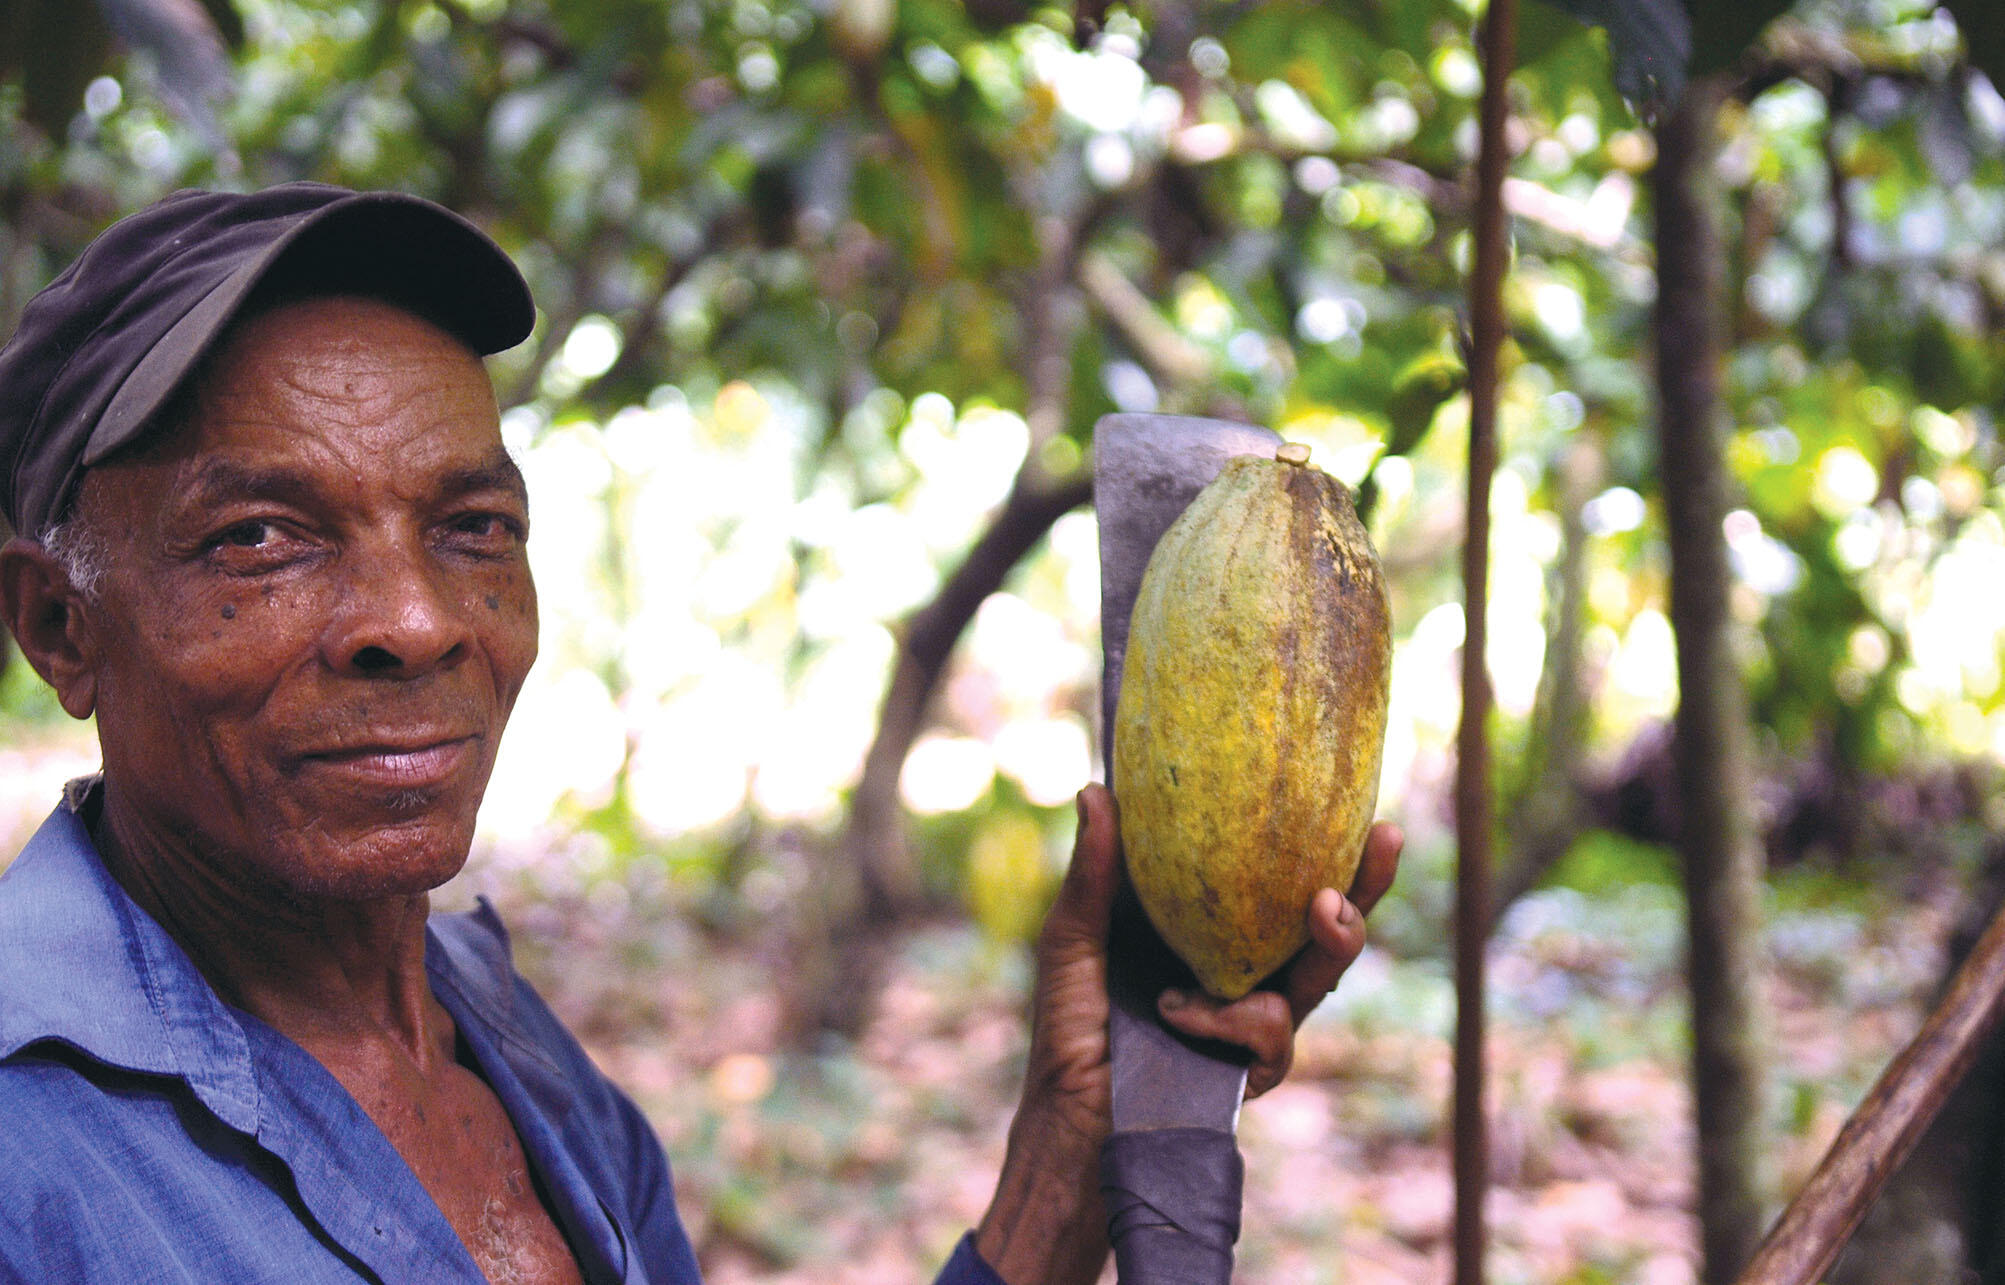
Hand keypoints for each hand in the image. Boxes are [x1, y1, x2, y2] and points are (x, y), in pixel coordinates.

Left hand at [973, 783, 1401, 1283]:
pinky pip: (1269, 1028)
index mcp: (1213, 926)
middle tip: (1386, 837)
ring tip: (1326, 906)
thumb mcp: (1075, 933)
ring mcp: (1256, 1015)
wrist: (1066, 1112)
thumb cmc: (1068, 1020)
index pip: (1276, 877)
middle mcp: (1246, 966)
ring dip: (1336, 937)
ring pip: (1321, 973)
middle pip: (1326, 921)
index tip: (1350, 797)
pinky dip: (1224, 1017)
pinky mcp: (1256, 1065)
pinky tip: (1177, 1012)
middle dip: (1366, 880)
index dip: (1319, 840)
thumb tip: (1096, 787)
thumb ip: (1095, 870)